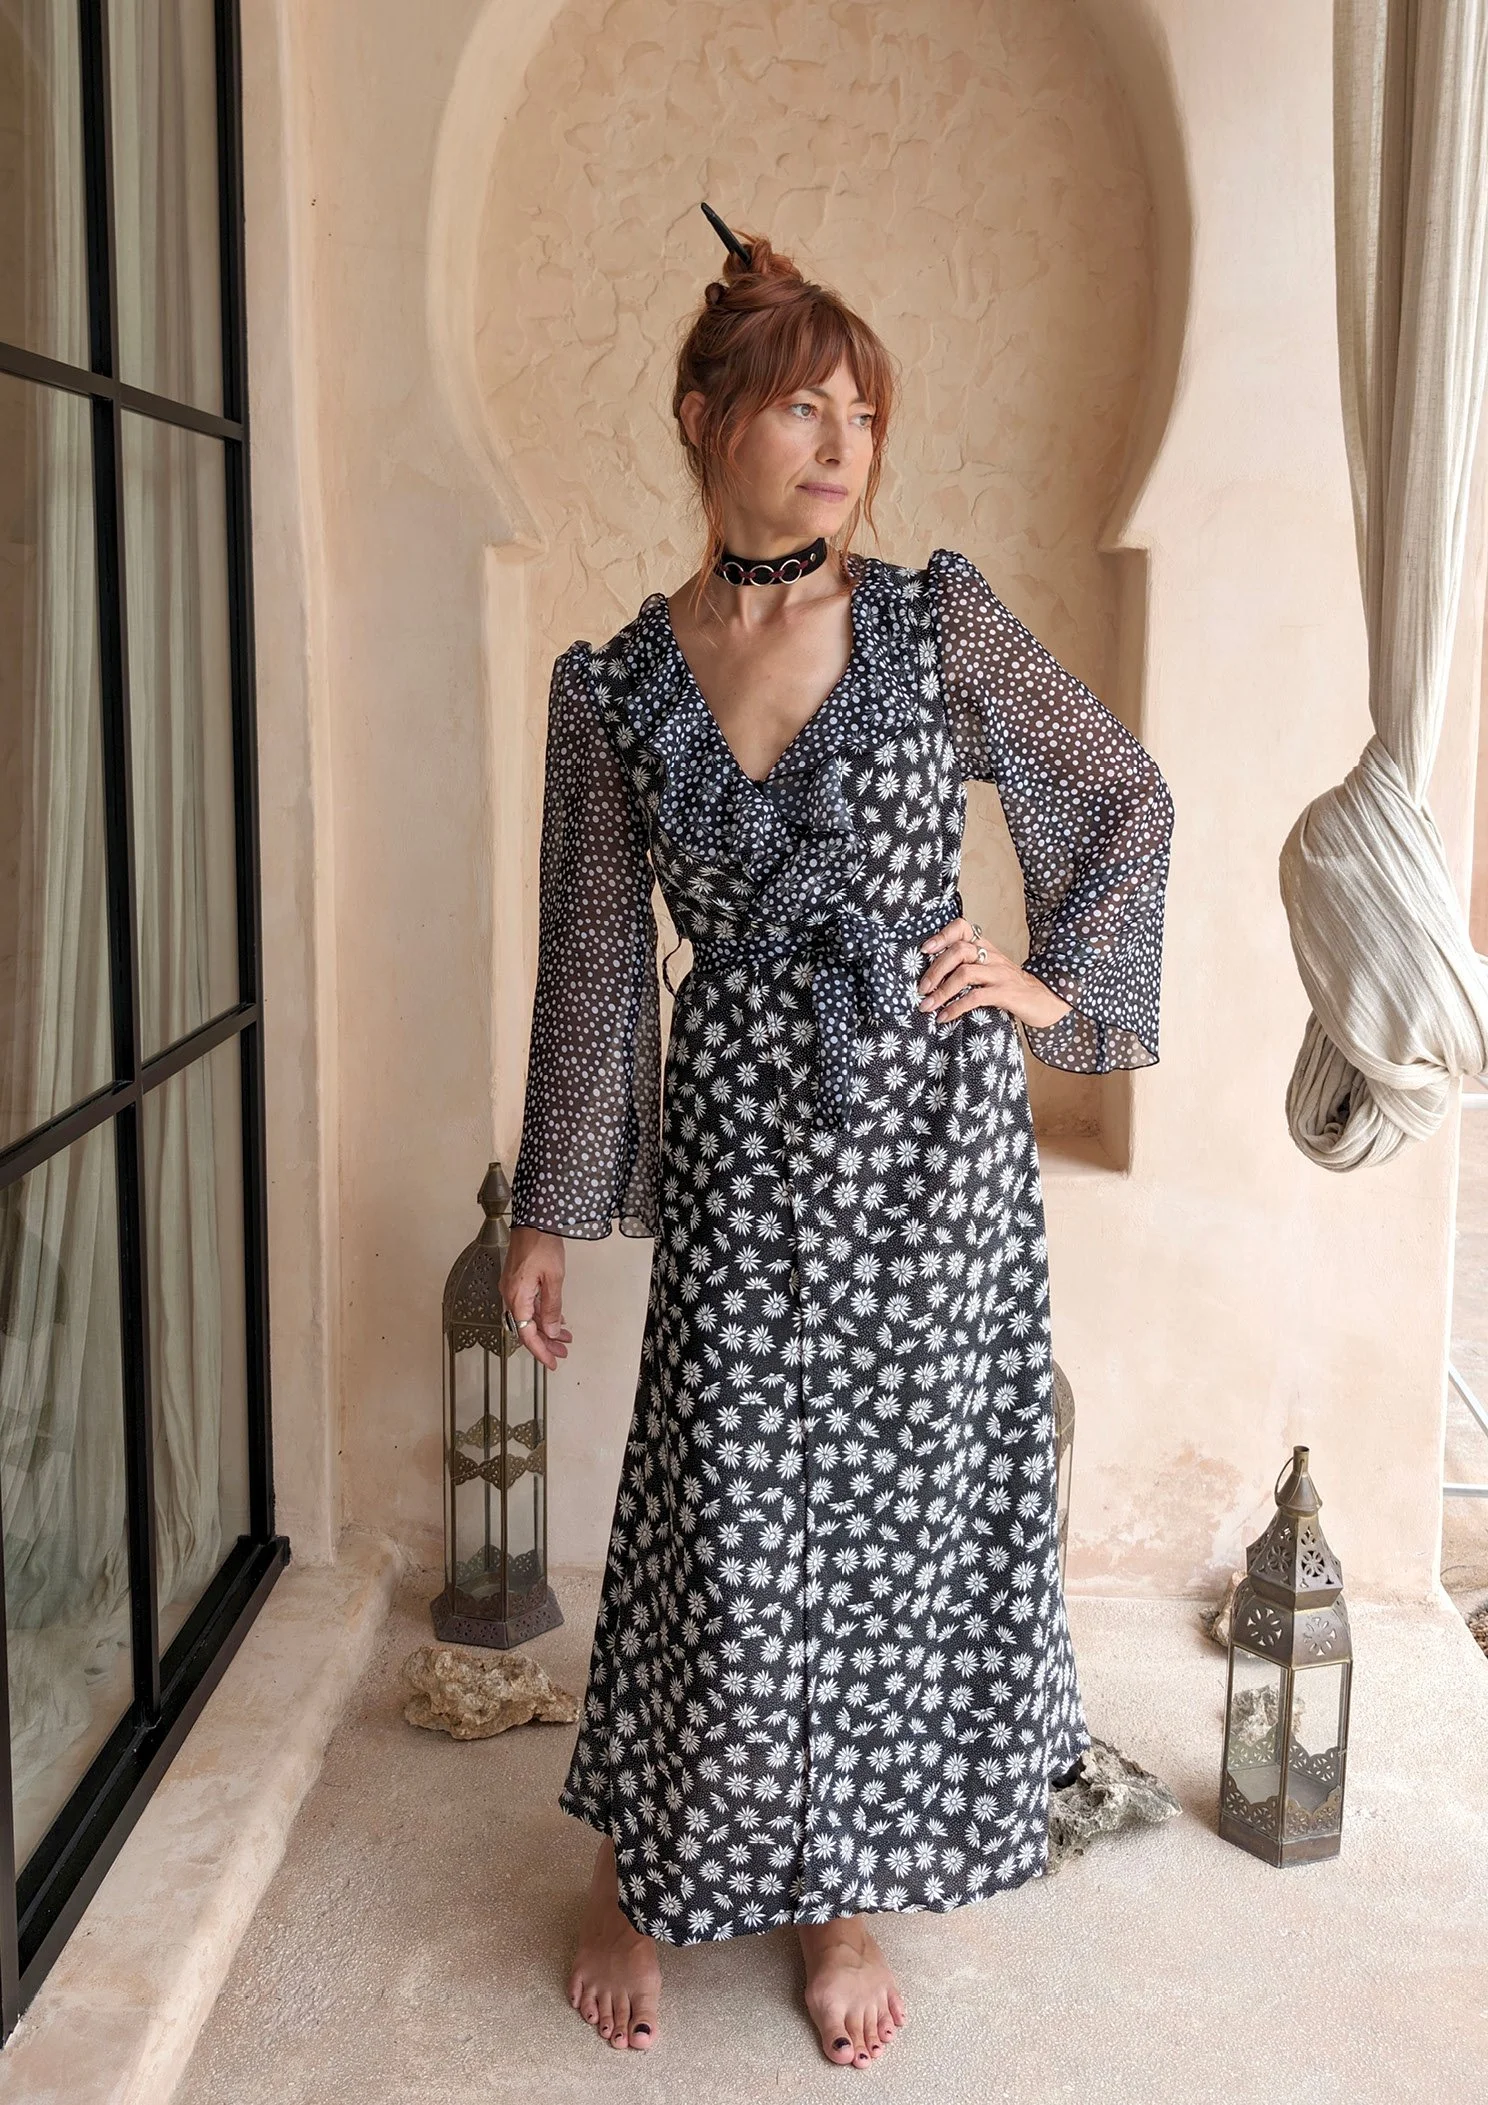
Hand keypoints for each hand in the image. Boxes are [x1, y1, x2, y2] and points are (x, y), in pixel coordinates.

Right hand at [500, 1226, 571, 1370]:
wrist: (533, 1220)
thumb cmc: (542, 1245)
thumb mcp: (554, 1278)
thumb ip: (552, 1307)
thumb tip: (551, 1330)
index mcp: (517, 1297)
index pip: (527, 1334)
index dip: (541, 1351)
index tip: (553, 1362)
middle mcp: (510, 1296)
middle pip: (526, 1328)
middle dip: (546, 1342)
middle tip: (564, 1351)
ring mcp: (512, 1288)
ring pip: (528, 1317)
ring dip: (546, 1328)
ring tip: (565, 1337)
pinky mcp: (517, 1281)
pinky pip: (528, 1305)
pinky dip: (542, 1314)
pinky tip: (555, 1318)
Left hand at [917, 917, 1074, 1029]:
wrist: (1045, 999)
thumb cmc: (1010, 986)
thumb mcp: (989, 969)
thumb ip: (966, 966)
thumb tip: (931, 978)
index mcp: (985, 947)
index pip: (962, 928)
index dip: (941, 936)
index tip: (924, 950)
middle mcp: (992, 956)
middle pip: (958, 951)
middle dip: (935, 969)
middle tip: (921, 989)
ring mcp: (999, 974)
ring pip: (965, 973)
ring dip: (942, 991)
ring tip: (927, 1005)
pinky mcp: (1006, 993)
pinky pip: (976, 997)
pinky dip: (956, 1007)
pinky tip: (944, 1017)